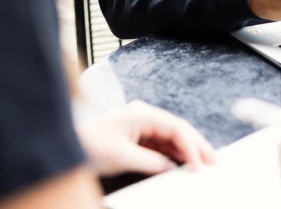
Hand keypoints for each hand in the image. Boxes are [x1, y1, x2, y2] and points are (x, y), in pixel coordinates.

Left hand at [76, 100, 215, 176]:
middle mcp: (145, 117)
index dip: (191, 146)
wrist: (67, 144)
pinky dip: (174, 155)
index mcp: (142, 114)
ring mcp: (142, 127)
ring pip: (171, 138)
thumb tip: (171, 166)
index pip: (175, 128)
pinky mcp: (138, 138)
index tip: (200, 164)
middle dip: (196, 145)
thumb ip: (150, 161)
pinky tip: (182, 165)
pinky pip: (161, 146)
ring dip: (187, 151)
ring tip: (203, 165)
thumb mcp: (121, 156)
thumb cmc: (90, 144)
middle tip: (213, 161)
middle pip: (178, 130)